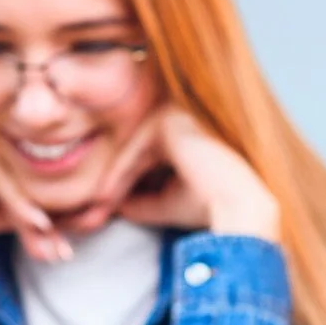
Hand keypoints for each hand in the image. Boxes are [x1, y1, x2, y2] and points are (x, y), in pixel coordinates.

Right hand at [0, 125, 71, 266]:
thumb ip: (19, 218)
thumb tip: (58, 239)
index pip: (31, 182)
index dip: (50, 215)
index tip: (64, 248)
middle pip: (28, 179)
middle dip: (48, 219)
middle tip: (63, 251)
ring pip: (17, 176)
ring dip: (36, 212)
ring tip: (52, 242)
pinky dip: (18, 199)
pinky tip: (36, 221)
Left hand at [63, 105, 279, 240]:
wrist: (235, 209)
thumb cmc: (205, 207)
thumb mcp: (163, 203)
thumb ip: (138, 200)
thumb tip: (114, 205)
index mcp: (181, 134)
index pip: (138, 158)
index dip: (118, 185)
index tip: (98, 211)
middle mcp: (180, 118)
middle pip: (131, 151)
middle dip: (110, 181)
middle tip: (90, 209)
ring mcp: (177, 113)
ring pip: (129, 149)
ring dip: (111, 178)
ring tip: (96, 206)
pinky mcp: (171, 119)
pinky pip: (135, 147)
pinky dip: (119, 171)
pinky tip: (105, 195)